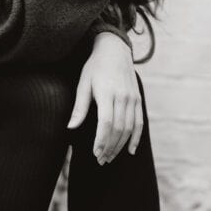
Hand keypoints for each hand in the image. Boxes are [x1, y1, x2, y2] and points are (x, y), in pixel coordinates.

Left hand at [66, 33, 142, 163]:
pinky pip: (139, 122)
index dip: (102, 140)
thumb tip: (70, 127)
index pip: (106, 122)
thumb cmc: (94, 67)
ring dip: (120, 146)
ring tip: (109, 157)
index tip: (95, 153)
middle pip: (118, 129)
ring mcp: (133, 98)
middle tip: (101, 160)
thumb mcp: (83, 84)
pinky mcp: (138, 99)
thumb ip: (79, 107)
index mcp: (107, 93)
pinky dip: (136, 138)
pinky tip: (130, 150)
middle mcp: (123, 97)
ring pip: (129, 128)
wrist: (114, 50)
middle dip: (110, 147)